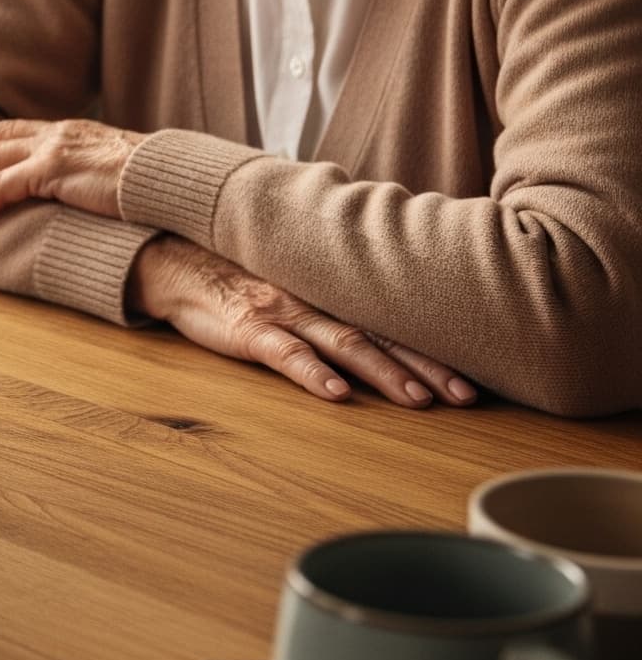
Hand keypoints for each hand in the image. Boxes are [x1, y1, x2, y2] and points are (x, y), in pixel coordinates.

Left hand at [0, 118, 145, 226]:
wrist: (173, 178)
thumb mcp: (112, 169)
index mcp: (67, 131)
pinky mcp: (53, 171)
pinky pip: (1, 189)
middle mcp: (55, 134)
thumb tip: (78, 186)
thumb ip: (87, 171)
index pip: (11, 130)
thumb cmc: (152, 181)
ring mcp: (52, 150)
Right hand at [130, 235, 477, 407]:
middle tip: (468, 396)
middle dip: (428, 365)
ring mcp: (284, 312)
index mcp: (334, 290)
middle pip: (383, 333)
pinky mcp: (248, 329)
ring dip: (384, 372)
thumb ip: (340, 297)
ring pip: (343, 343)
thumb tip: (395, 321)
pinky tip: (336, 393)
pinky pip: (284, 353)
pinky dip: (311, 373)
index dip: (438, 346)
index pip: (396, 320)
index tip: (480, 374)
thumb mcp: (298, 277)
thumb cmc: (244, 274)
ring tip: (419, 400)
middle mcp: (318, 298)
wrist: (179, 260)